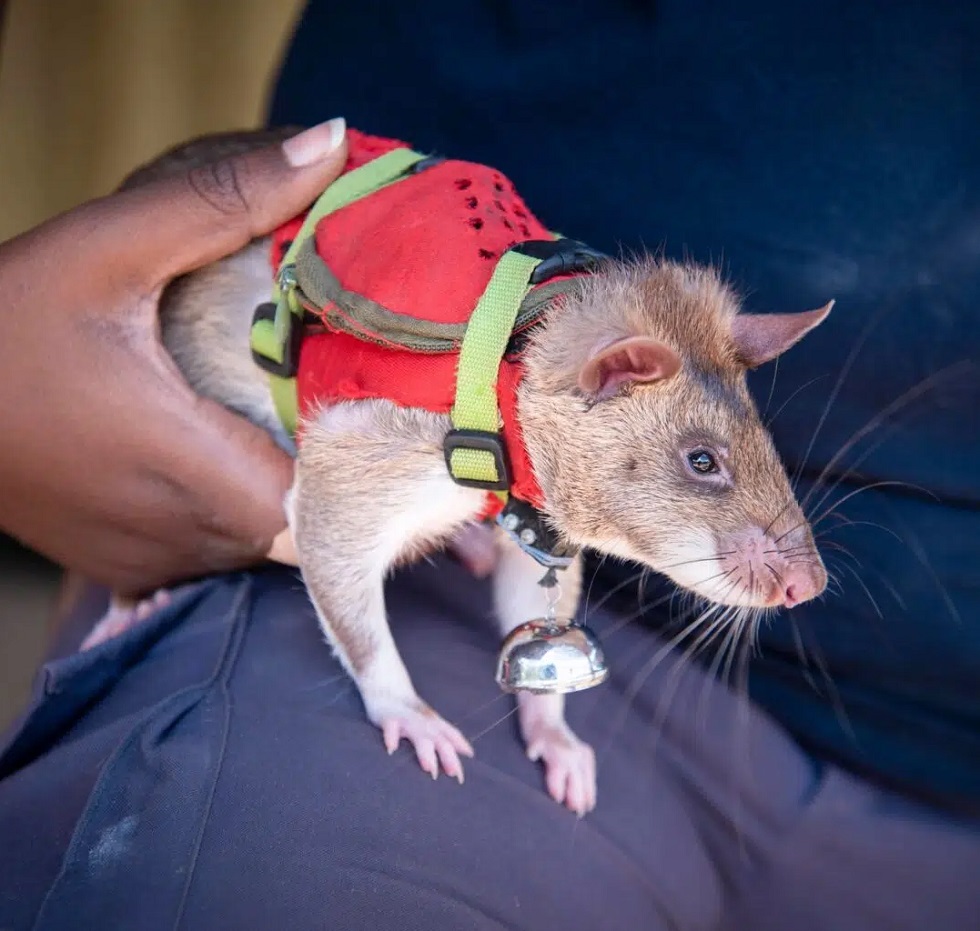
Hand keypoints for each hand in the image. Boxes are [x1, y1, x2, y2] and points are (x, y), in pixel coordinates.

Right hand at [0, 118, 347, 593]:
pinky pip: (207, 560)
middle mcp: (172, 527)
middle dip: (332, 485)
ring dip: (283, 503)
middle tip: (350, 416)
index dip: (359, 475)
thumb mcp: (107, 247)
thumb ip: (222, 203)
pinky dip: (231, 525)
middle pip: (295, 535)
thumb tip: (331, 142)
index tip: (383, 423)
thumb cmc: (4, 321)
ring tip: (295, 438)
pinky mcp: (118, 566)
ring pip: (255, 551)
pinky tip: (229, 471)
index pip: (314, 510)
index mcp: (182, 460)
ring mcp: (145, 557)